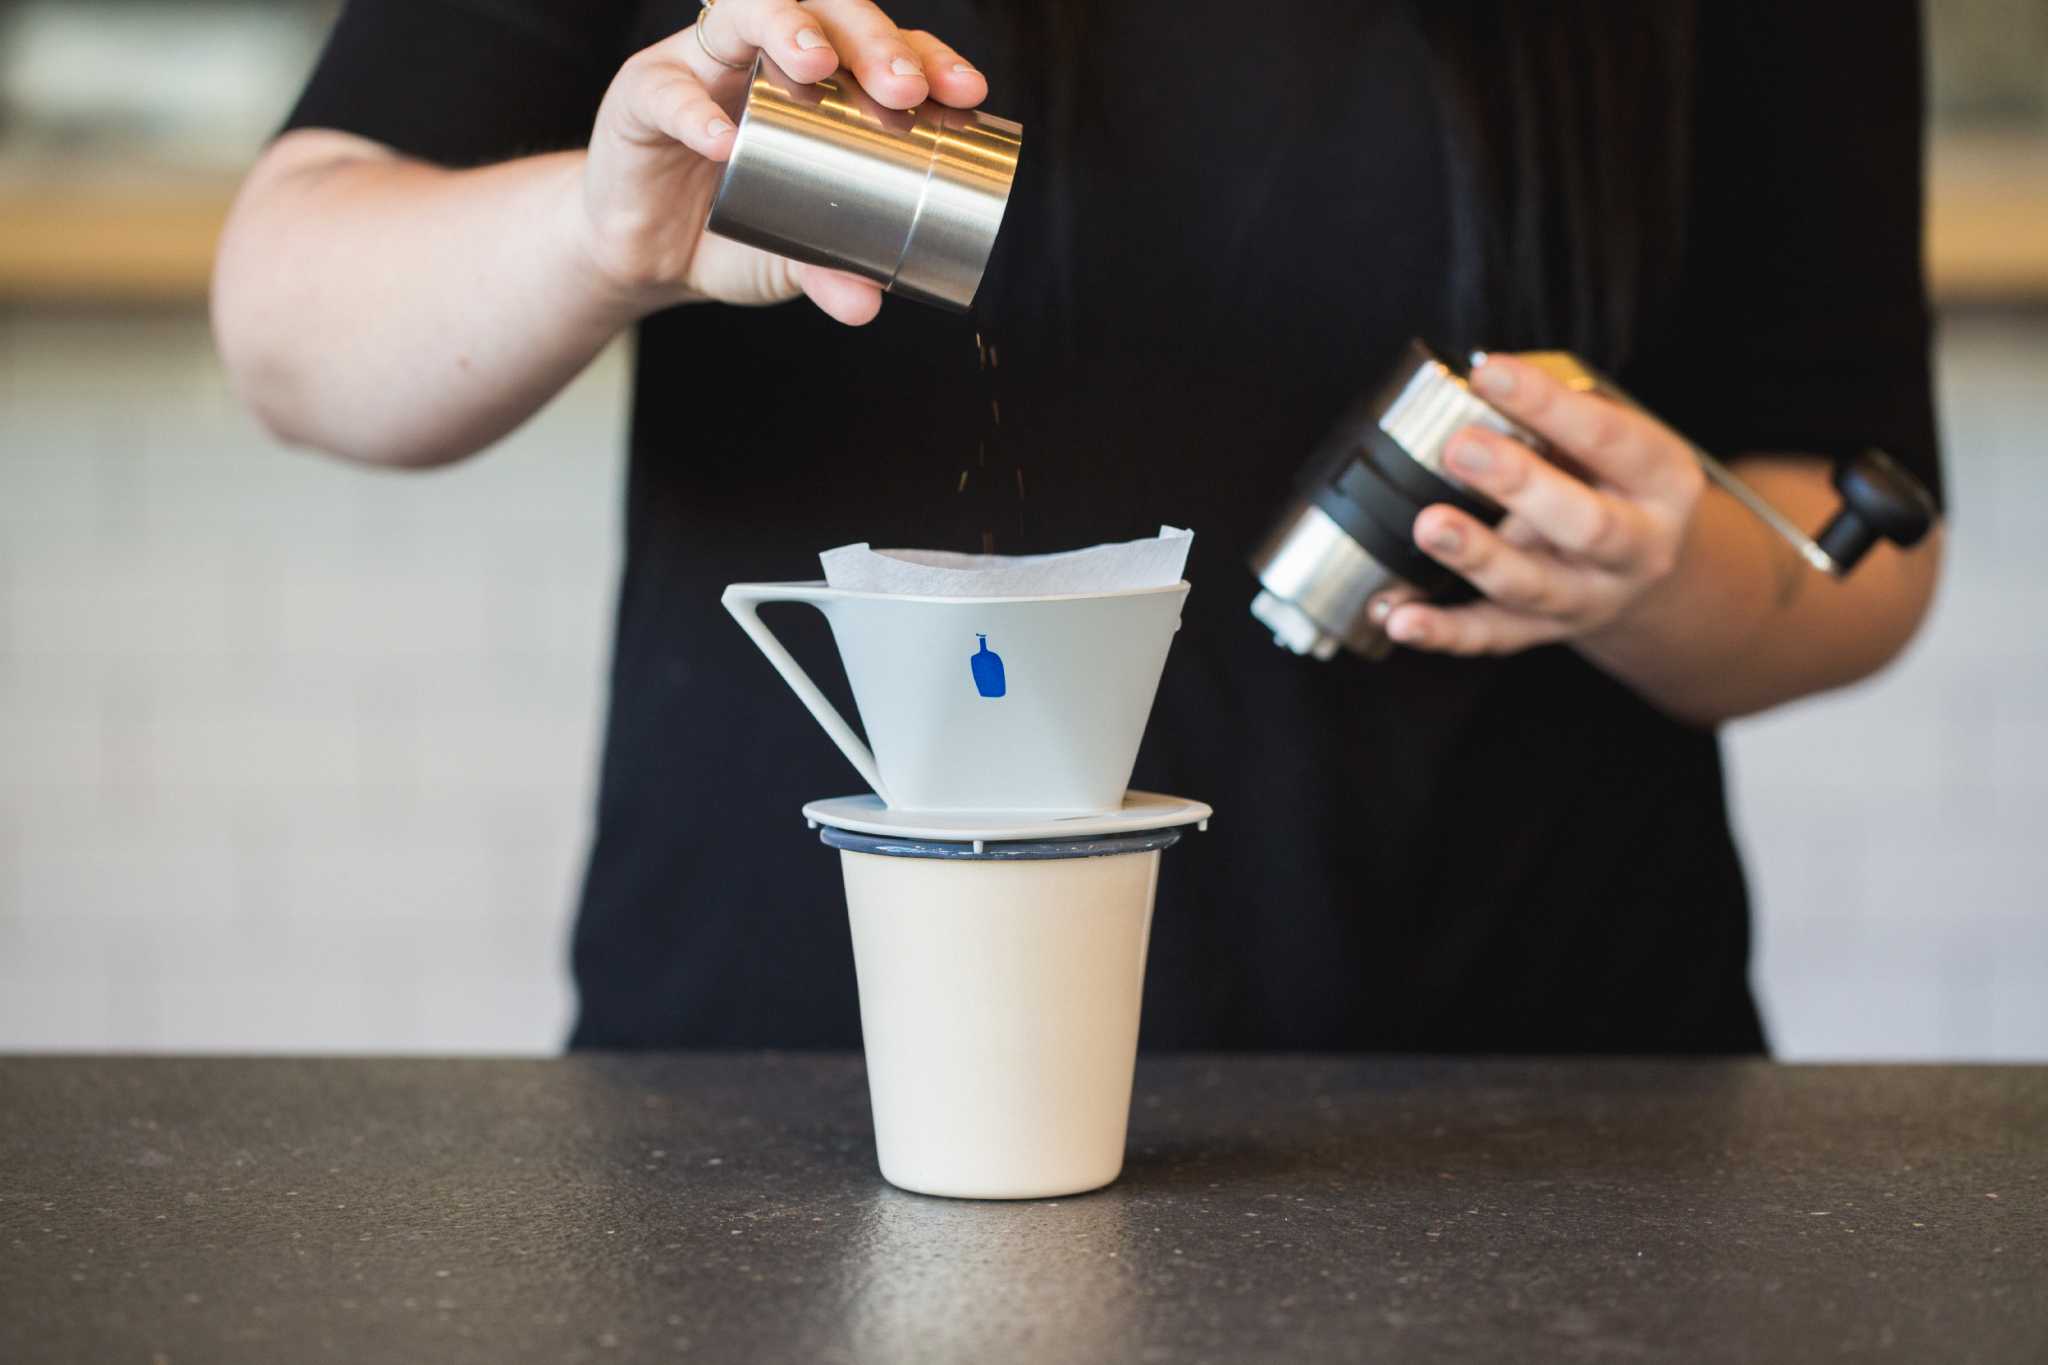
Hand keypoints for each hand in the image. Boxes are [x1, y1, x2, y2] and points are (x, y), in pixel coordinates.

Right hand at [575, 0, 987, 323]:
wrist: (643, 258)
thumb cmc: (730, 230)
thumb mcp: (792, 257)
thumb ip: (830, 273)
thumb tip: (869, 304)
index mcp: (816, 82)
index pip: (879, 46)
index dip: (926, 56)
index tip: (967, 94)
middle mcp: (762, 55)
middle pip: (823, 10)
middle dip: (870, 39)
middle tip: (905, 87)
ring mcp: (700, 64)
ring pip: (744, 13)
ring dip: (787, 29)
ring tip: (820, 66)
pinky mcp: (641, 94)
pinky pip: (667, 91)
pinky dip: (695, 113)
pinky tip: (723, 140)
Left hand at [1377, 352, 1707, 656]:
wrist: (1649, 568)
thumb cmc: (1616, 482)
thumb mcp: (1616, 439)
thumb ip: (1559, 412)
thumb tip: (1482, 379)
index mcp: (1661, 481)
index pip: (1607, 437)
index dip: (1547, 404)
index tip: (1489, 373)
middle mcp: (1636, 547)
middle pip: (1583, 524)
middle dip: (1519, 485)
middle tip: (1460, 448)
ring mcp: (1589, 597)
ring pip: (1531, 586)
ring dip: (1476, 556)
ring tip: (1429, 526)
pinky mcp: (1543, 631)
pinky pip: (1490, 636)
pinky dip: (1442, 631)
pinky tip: (1399, 617)